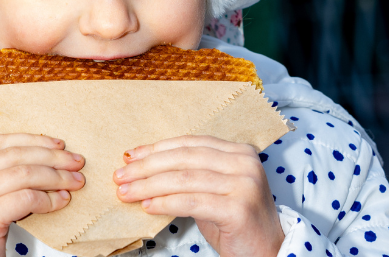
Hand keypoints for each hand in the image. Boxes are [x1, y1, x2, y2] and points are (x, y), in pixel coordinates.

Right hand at [0, 134, 84, 256]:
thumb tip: (40, 159)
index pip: (0, 142)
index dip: (33, 141)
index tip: (57, 145)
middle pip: (15, 155)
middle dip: (52, 157)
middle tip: (76, 161)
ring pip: (24, 174)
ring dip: (56, 177)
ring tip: (74, 181)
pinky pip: (27, 198)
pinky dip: (49, 198)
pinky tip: (60, 201)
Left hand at [113, 135, 282, 256]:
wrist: (267, 252)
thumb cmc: (234, 221)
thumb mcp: (212, 189)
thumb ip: (188, 172)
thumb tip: (141, 164)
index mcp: (238, 151)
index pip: (190, 143)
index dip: (157, 148)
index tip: (130, 156)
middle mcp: (244, 162)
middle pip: (184, 158)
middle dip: (147, 166)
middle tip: (121, 175)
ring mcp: (244, 183)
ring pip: (184, 179)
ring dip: (149, 185)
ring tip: (127, 192)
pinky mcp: (238, 208)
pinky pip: (191, 201)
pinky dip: (165, 203)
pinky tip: (147, 206)